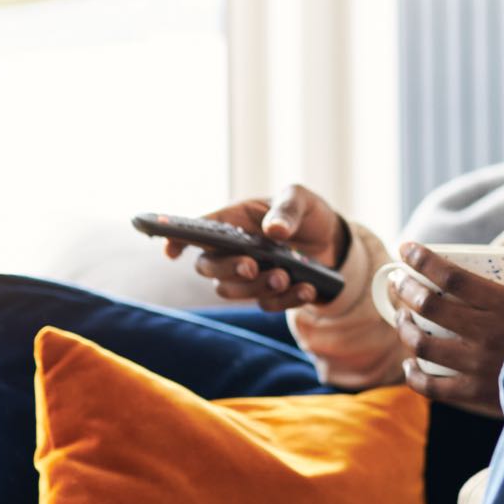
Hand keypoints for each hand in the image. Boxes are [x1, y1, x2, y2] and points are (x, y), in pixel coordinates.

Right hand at [164, 184, 351, 309]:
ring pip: (232, 290)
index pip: (195, 230)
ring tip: (285, 276)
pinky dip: (286, 299)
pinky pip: (266, 304)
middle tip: (251, 266)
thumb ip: (287, 209)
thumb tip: (274, 230)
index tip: (170, 251)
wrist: (333, 242)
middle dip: (226, 269)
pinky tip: (307, 288)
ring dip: (256, 286)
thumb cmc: (306, 213)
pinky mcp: (267, 294)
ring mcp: (247, 276)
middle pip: (207, 267)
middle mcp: (232, 251)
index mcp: (232, 221)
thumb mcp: (301, 199)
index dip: (177, 240)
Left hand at [385, 242, 503, 415]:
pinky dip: (413, 374)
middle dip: (404, 288)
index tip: (406, 247)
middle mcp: (485, 332)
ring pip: (422, 343)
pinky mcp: (473, 393)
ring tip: (401, 319)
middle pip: (428, 305)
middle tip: (397, 280)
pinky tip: (409, 364)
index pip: (451, 275)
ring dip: (404, 328)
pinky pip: (430, 386)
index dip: (423, 259)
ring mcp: (476, 365)